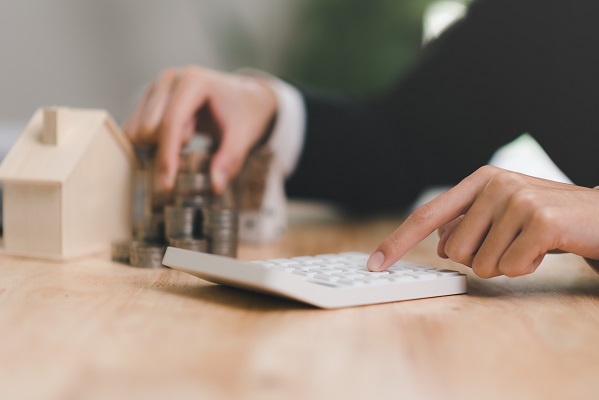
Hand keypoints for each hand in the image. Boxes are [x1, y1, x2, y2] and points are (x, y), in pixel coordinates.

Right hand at [123, 66, 276, 192]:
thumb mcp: (244, 136)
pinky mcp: (150, 96)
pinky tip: (177, 136)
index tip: (166, 185)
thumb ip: (230, 160)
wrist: (244, 97)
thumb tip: (215, 186)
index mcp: (195, 81)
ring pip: (139, 129)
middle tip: (194, 141)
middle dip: (167, 148)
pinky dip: (151, 142)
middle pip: (151, 128)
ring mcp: (158, 85)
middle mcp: (171, 78)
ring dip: (159, 144)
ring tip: (190, 134)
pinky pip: (136, 128)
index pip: (172, 123)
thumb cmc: (244, 113)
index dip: (167, 156)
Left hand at [367, 165, 598, 277]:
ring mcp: (518, 199)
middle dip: (480, 259)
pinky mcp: (540, 220)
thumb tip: (439, 244)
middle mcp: (495, 184)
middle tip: (511, 243)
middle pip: (454, 251)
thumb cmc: (546, 218)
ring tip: (529, 244)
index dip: (398, 241)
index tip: (376, 263)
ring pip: (481, 264)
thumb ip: (467, 224)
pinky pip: (510, 268)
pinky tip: (544, 249)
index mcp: (479, 181)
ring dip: (505, 265)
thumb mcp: (502, 214)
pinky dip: (525, 268)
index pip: (428, 215)